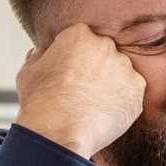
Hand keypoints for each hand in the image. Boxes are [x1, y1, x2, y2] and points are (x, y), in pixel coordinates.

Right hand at [14, 23, 144, 157]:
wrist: (59, 131)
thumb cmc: (40, 102)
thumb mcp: (28, 73)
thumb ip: (38, 57)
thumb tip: (40, 52)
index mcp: (79, 35)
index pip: (81, 39)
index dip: (74, 57)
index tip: (69, 73)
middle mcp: (106, 45)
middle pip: (103, 53)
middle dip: (95, 68)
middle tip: (82, 90)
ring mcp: (125, 67)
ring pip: (120, 72)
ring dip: (111, 84)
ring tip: (92, 105)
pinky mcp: (138, 88)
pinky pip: (131, 92)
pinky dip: (122, 101)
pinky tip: (105, 113)